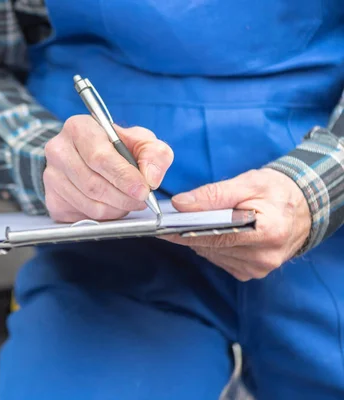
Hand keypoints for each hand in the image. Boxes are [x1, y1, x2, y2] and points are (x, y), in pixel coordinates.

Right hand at [43, 115, 172, 221]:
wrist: (89, 156)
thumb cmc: (117, 147)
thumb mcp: (142, 141)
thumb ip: (154, 154)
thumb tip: (150, 178)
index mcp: (78, 128)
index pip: (99, 157)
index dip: (123, 177)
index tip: (144, 190)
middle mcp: (58, 150)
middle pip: (93, 184)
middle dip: (123, 197)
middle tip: (141, 200)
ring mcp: (51, 176)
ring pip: (89, 204)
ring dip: (116, 208)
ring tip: (128, 200)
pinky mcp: (52, 199)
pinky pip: (82, 216)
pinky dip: (104, 216)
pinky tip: (111, 204)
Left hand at [161, 168, 310, 280]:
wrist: (303, 207)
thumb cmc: (276, 192)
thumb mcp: (248, 183)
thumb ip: (214, 194)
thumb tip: (181, 204)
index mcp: (268, 233)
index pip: (216, 236)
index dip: (185, 231)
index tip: (164, 227)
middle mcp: (265, 257)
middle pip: (211, 247)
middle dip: (190, 232)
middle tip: (174, 219)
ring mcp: (259, 268)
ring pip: (212, 254)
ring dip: (200, 239)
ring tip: (197, 222)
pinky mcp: (251, 273)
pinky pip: (220, 260)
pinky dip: (212, 247)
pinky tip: (217, 233)